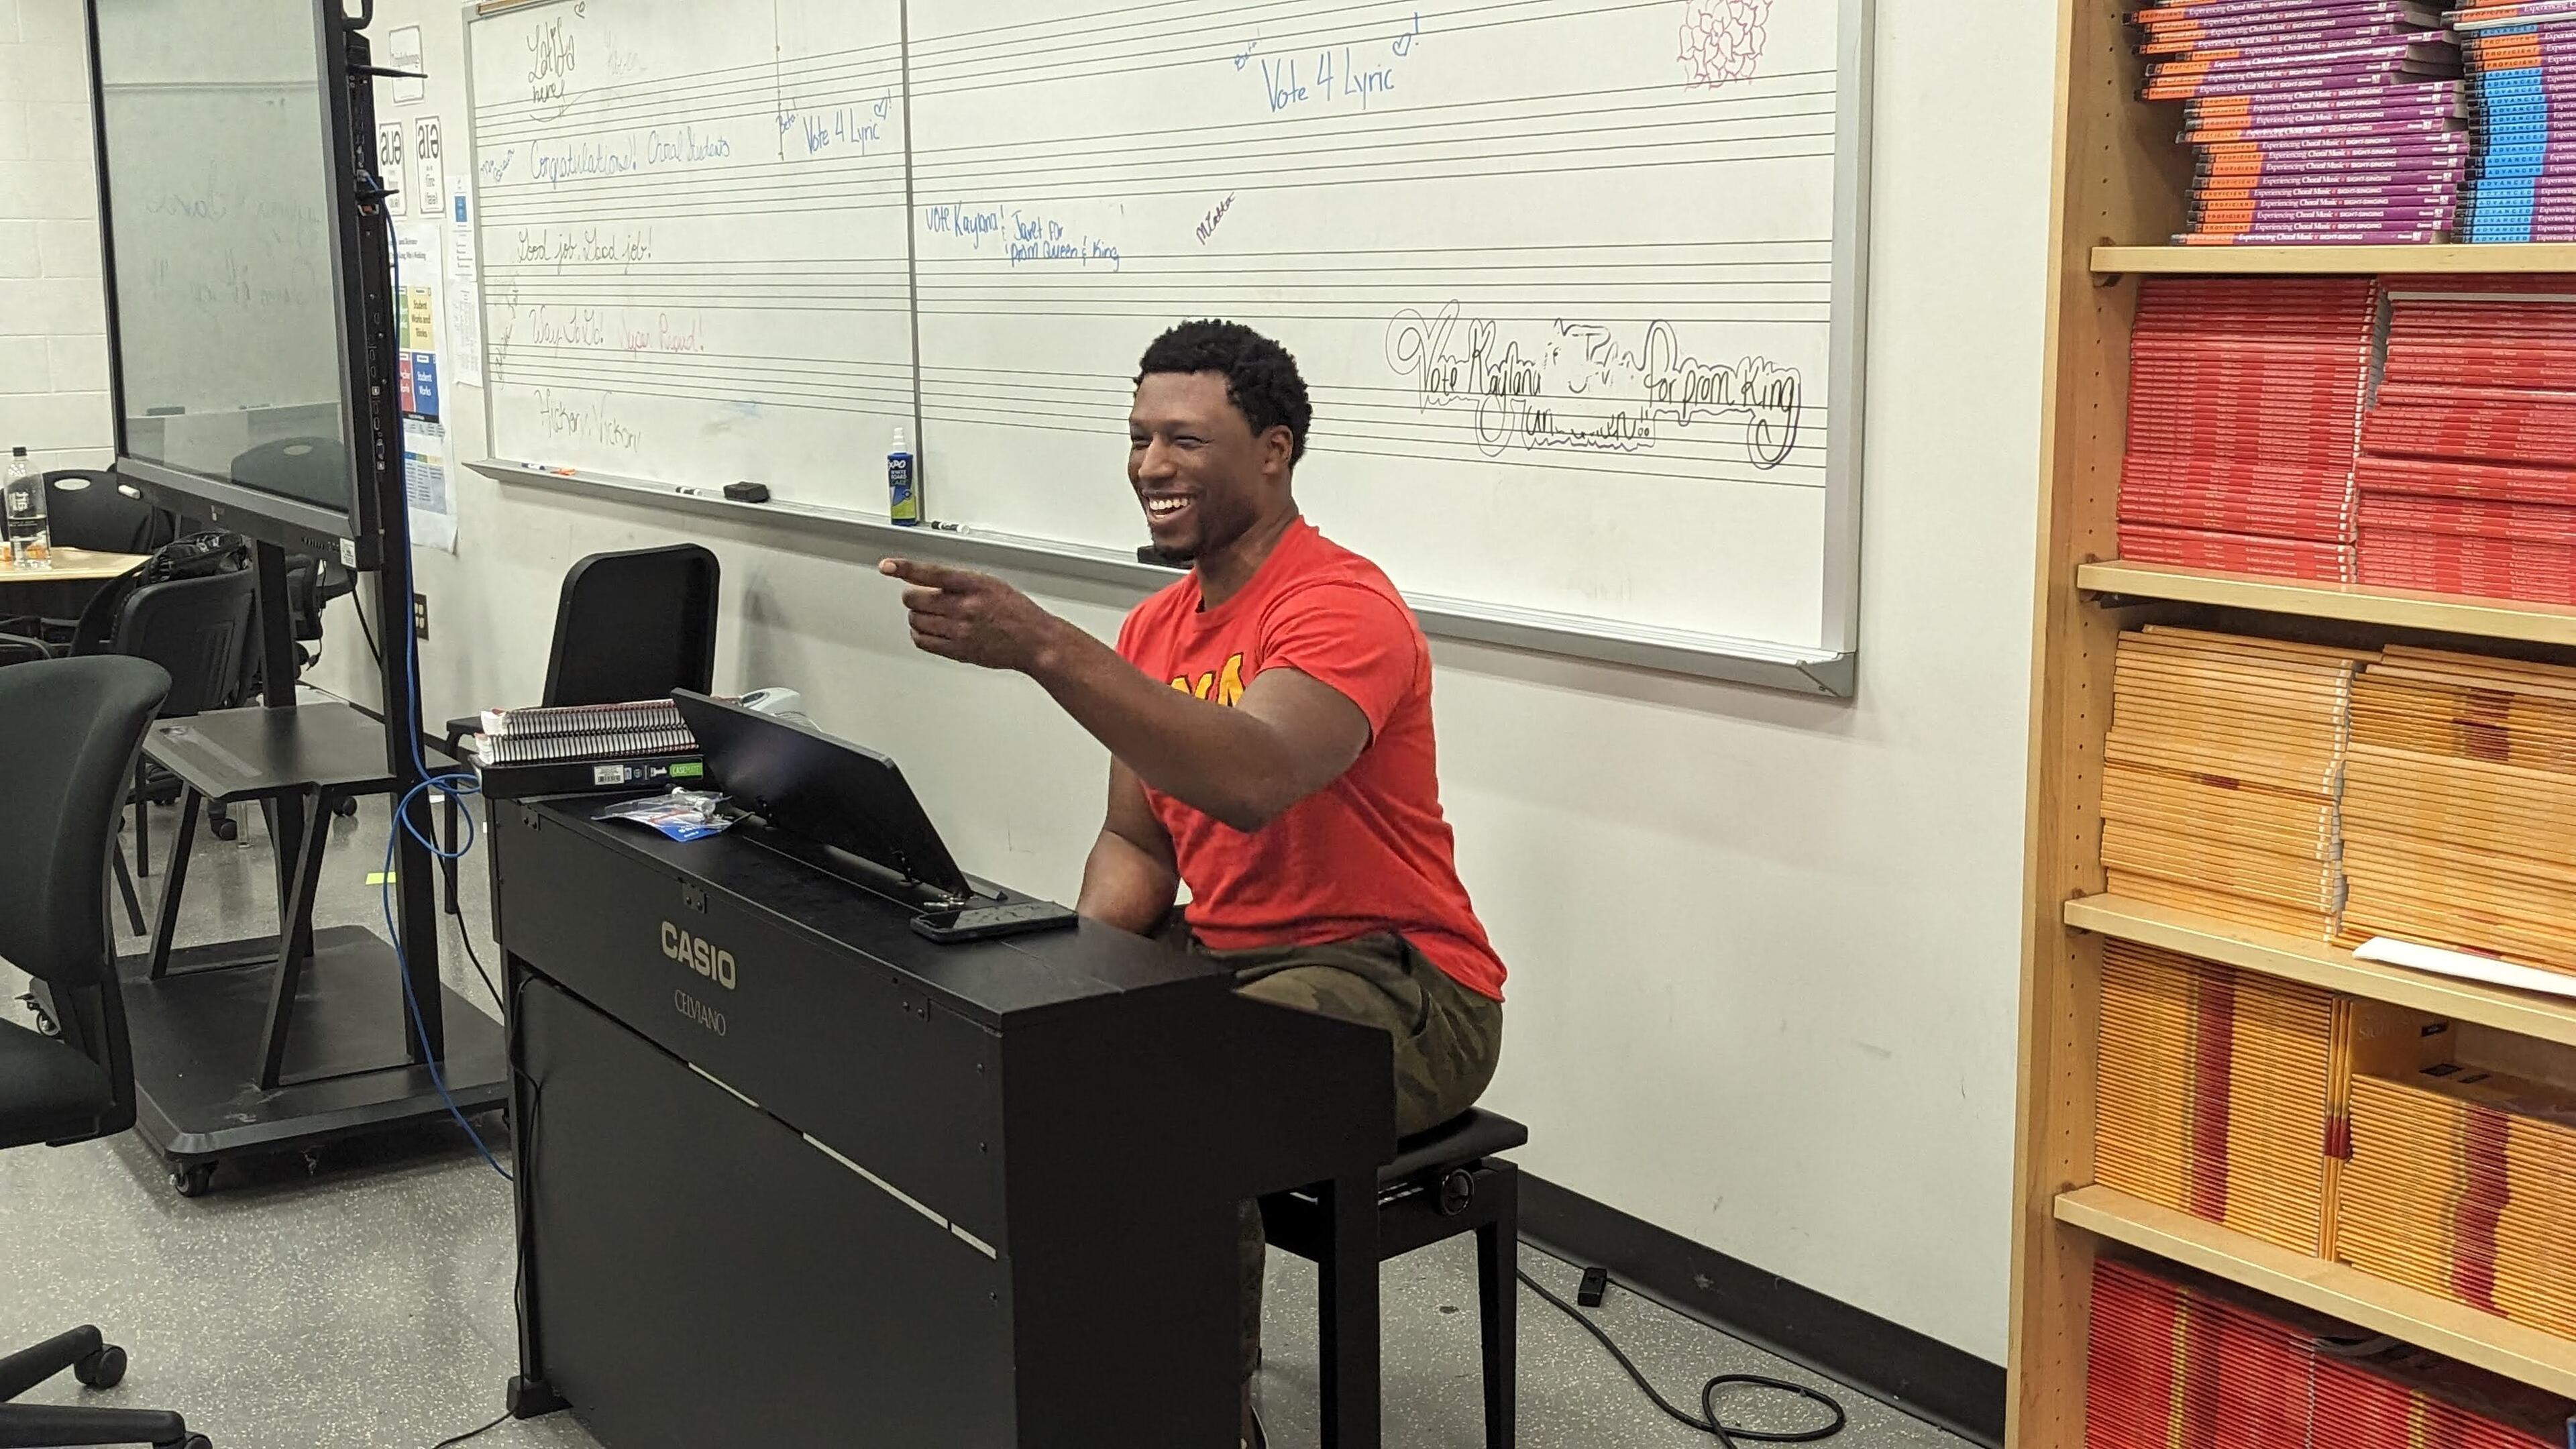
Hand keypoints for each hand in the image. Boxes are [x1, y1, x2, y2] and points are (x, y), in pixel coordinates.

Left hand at [880, 557, 1068, 673]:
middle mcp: (964, 607)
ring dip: (917, 616)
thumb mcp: (990, 584)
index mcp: (973, 585)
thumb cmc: (1016, 612)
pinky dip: (919, 634)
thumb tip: (930, 582)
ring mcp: (959, 630)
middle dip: (913, 597)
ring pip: (916, 620)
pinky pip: (922, 641)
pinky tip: (928, 630)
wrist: (1034, 641)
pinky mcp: (957, 650)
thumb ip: (960, 582)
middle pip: (915, 599)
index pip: (930, 573)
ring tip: (930, 615)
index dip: (905, 568)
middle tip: (920, 597)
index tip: (888, 566)